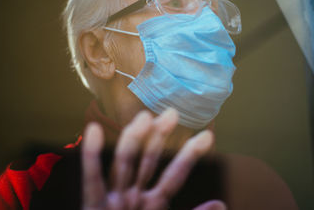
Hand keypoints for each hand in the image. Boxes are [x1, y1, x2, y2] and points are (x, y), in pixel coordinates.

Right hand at [82, 108, 225, 209]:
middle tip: (172, 113)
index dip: (190, 156)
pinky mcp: (92, 206)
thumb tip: (221, 203)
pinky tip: (94, 130)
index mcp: (155, 203)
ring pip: (125, 163)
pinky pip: (92, 180)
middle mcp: (134, 195)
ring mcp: (114, 199)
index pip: (175, 174)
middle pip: (149, 161)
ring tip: (144, 117)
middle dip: (160, 137)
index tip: (207, 136)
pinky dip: (92, 156)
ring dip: (133, 139)